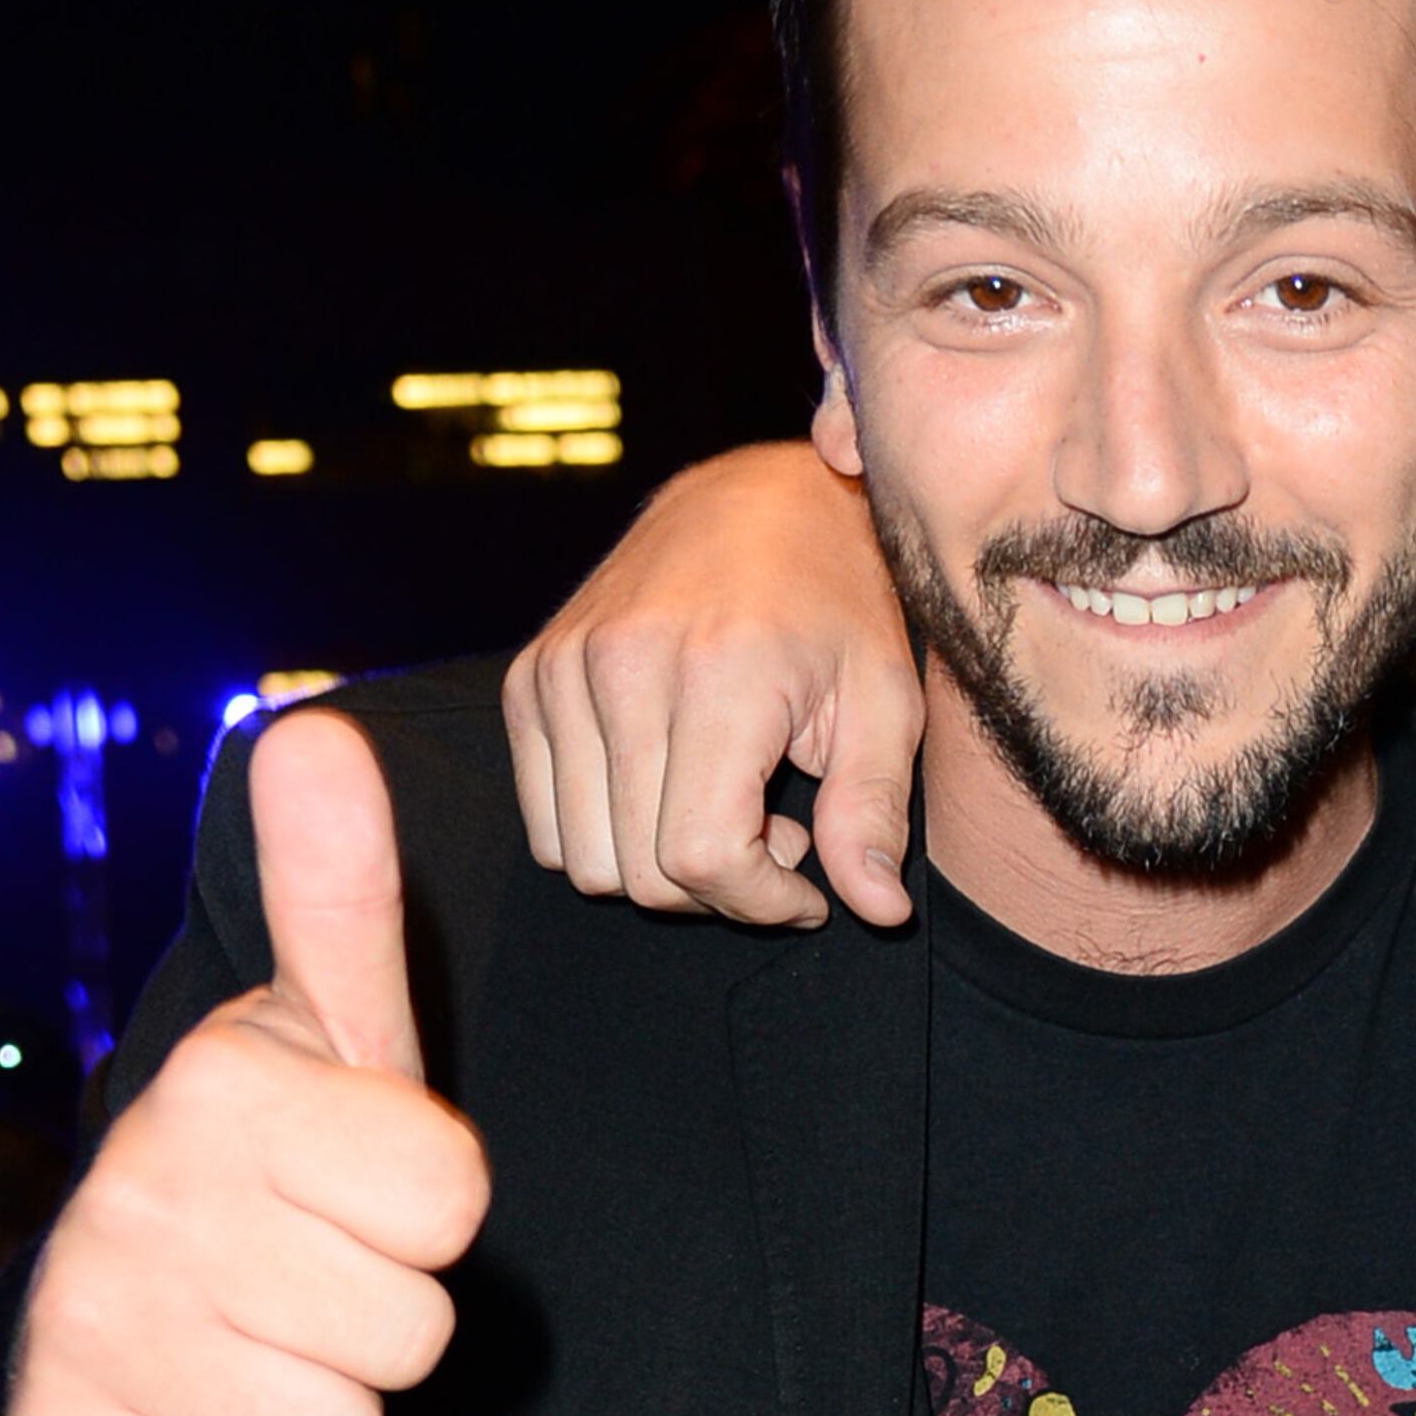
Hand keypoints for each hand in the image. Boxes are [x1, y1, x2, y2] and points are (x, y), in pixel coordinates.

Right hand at [6, 713, 489, 1415]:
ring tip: (267, 1358)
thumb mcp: (330, 1039)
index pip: (451, 1196)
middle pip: (409, 1327)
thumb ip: (341, 900)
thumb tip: (317, 734)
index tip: (365, 1196)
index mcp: (225, 1085)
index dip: (432, 1216)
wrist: (113, 1341)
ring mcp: (95, 1325)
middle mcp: (142, 1192)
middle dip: (385, 1327)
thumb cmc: (272, 1179)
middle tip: (316, 1290)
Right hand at [501, 439, 922, 929]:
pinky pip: (544, 824)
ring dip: (660, 869)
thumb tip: (878, 913)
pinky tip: (674, 790)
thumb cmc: (837, 605)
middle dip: (719, 891)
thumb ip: (872, 813)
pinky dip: (607, 835)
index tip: (808, 892)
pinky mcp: (529, 680)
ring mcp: (560, 672)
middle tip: (776, 839)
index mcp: (717, 674)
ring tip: (728, 809)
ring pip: (584, 859)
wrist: (760, 501)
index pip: (698, 856)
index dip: (759, 902)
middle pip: (639, 872)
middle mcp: (622, 669)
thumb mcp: (886, 704)